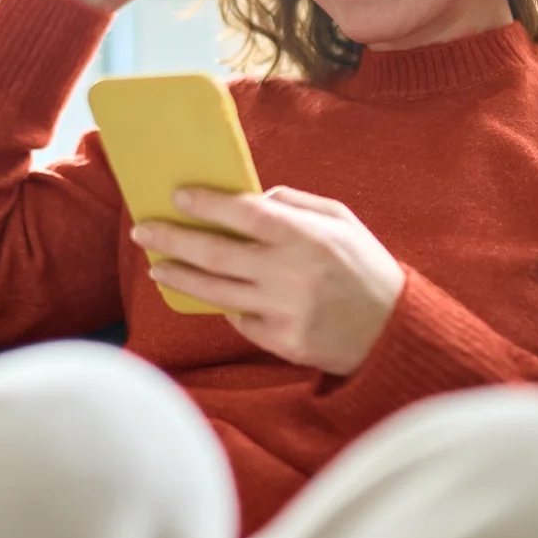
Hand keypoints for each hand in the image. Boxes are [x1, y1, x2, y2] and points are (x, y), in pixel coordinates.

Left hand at [132, 187, 405, 375]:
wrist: (393, 331)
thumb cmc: (366, 266)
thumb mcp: (342, 220)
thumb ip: (297, 203)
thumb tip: (253, 197)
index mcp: (306, 236)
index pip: (244, 213)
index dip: (207, 203)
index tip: (177, 195)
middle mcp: (289, 273)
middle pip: (215, 254)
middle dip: (173, 239)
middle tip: (144, 230)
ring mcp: (282, 311)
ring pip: (215, 292)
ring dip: (180, 277)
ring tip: (156, 267)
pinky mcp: (280, 341)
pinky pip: (239, 320)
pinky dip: (225, 305)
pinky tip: (213, 295)